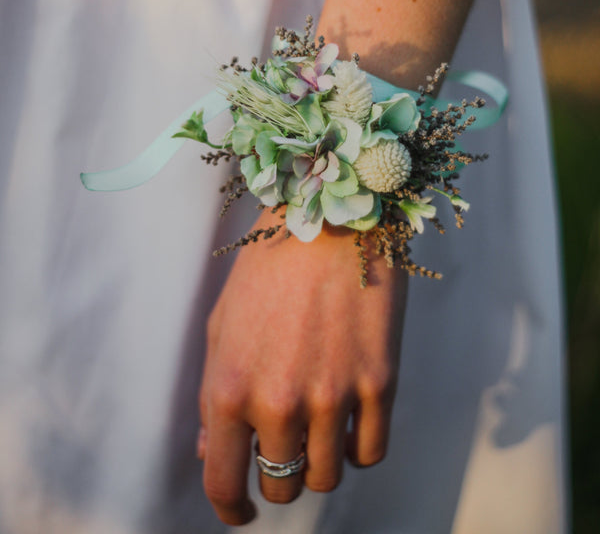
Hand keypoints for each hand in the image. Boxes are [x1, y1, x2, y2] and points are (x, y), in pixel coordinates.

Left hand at [198, 208, 406, 524]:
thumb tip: (212, 451)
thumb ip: (213, 397)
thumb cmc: (266, 269)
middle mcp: (279, 402)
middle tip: (282, 446)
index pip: (223, 482)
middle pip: (281, 485)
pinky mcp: (380, 383)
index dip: (231, 509)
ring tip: (317, 428)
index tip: (240, 512)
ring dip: (317, 462)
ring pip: (327, 476)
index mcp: (229, 389)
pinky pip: (371, 452)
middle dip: (276, 475)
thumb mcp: (221, 327)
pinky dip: (357, 448)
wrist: (327, 219)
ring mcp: (334, 396)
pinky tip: (349, 423)